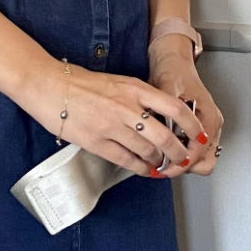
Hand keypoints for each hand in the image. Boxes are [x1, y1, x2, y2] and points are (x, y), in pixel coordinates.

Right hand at [18, 56, 205, 177]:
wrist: (51, 87)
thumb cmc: (82, 83)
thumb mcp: (118, 82)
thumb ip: (139, 97)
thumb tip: (160, 115)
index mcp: (134, 88)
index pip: (174, 107)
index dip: (191, 124)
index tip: (199, 133)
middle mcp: (127, 107)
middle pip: (165, 136)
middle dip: (179, 152)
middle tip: (183, 158)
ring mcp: (112, 126)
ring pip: (147, 151)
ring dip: (159, 161)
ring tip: (163, 165)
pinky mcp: (97, 142)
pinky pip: (126, 160)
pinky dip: (140, 167)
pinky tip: (144, 169)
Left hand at [147, 36, 222, 174]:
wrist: (173, 60)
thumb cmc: (174, 70)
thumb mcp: (169, 89)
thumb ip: (170, 112)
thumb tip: (166, 134)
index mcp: (210, 117)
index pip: (199, 153)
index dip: (180, 163)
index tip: (164, 168)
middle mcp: (211, 124)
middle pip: (204, 162)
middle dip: (183, 166)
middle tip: (163, 166)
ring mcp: (206, 127)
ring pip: (200, 159)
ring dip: (182, 162)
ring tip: (162, 159)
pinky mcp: (197, 128)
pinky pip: (193, 150)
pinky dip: (181, 154)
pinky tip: (165, 149)